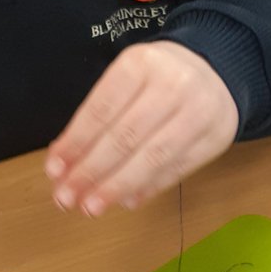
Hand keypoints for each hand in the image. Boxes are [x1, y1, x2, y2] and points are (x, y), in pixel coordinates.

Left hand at [45, 41, 239, 216]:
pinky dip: (148, 188)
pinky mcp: (216, 138)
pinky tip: (126, 201)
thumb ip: (97, 118)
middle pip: (125, 137)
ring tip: (91, 207)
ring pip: (152, 158)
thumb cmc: (157, 78)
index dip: (75, 144)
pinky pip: (177, 169)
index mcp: (141, 64)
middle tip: (66, 197)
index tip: (54, 171)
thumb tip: (63, 165)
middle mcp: (173, 85)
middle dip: (91, 172)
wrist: (215, 70)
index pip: (101, 109)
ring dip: (116, 187)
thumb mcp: (126, 79)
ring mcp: (199, 112)